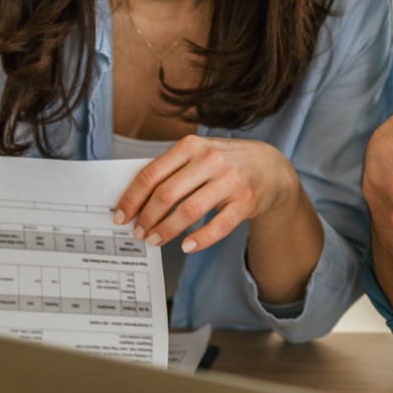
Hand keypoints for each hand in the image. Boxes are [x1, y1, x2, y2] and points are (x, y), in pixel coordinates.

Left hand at [114, 135, 298, 253]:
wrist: (271, 167)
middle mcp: (211, 160)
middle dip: (147, 218)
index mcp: (191, 146)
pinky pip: (218, 226)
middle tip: (138, 233)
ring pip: (189, 211)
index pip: (151, 174)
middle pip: (166, 194)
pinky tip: (186, 246)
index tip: (121, 216)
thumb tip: (137, 199)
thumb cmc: (226, 162)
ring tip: (155, 241)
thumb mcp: (199, 154)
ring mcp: (230, 181)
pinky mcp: (246, 201)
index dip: (132, 198)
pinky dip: (199, 239)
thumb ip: (172, 169)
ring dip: (167, 230)